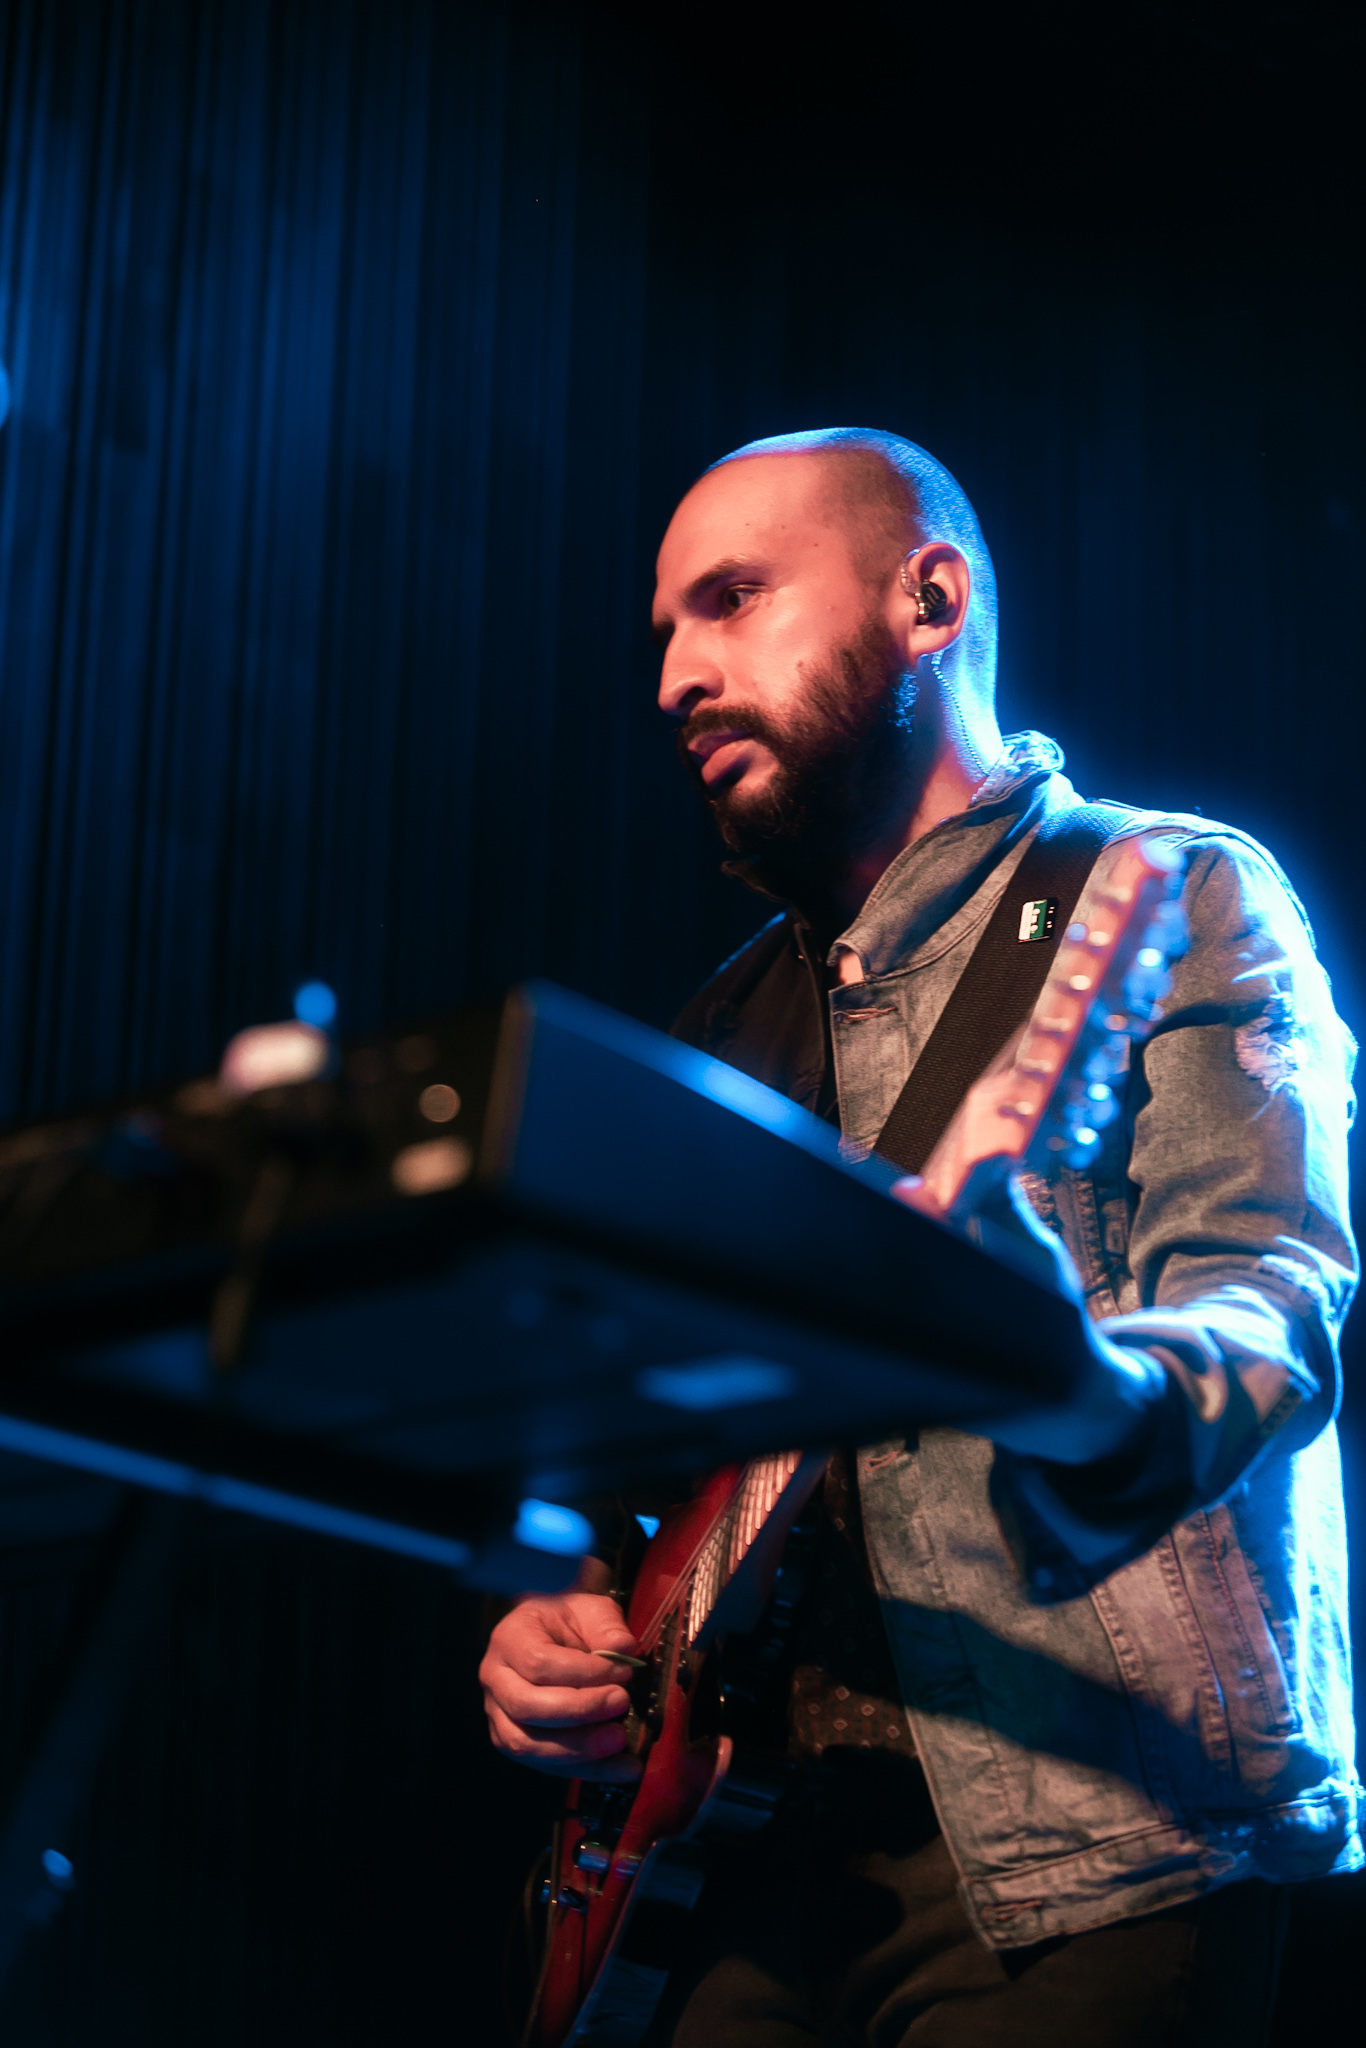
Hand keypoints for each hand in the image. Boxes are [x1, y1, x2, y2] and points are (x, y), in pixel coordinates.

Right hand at [480, 1592, 644, 1781]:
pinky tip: (623, 1767)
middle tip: (622, 1702)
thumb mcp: (591, 1609)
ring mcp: (499, 1716)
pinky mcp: (516, 1743)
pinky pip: (547, 1766)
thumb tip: (623, 1651)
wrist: (554, 1636)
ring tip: (620, 1739)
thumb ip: (607, 1627)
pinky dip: (587, 1770)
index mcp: (509, 1639)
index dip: (582, 1673)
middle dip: (579, 1711)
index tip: (623, 1672)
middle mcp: (495, 1679)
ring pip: (528, 1744)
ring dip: (579, 1749)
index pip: (538, 1663)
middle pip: (527, 1707)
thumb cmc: (570, 1620)